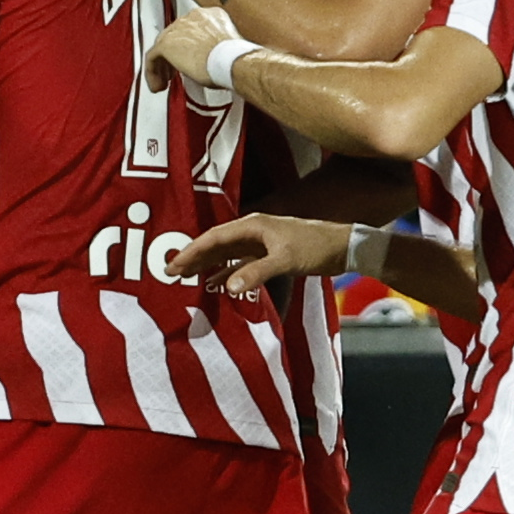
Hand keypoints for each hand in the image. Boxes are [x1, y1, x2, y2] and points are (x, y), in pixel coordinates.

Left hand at [145, 7, 243, 91]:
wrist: (232, 61)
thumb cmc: (235, 59)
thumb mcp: (226, 49)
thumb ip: (214, 49)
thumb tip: (207, 60)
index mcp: (211, 15)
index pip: (190, 29)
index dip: (186, 47)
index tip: (188, 61)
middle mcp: (192, 18)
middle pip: (174, 36)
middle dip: (173, 56)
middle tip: (173, 72)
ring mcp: (178, 28)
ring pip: (162, 46)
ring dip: (162, 66)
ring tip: (164, 81)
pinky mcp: (166, 43)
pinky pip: (152, 58)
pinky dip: (152, 73)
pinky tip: (157, 85)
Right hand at [166, 213, 350, 294]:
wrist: (343, 247)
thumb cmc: (315, 248)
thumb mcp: (285, 260)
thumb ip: (255, 273)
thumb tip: (227, 287)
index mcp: (252, 225)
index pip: (213, 238)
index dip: (191, 251)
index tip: (173, 265)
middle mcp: (252, 231)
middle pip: (215, 244)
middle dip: (193, 257)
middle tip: (170, 272)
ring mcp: (260, 243)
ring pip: (225, 253)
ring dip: (207, 264)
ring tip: (185, 277)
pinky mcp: (269, 254)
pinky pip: (239, 263)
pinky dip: (226, 272)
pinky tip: (215, 284)